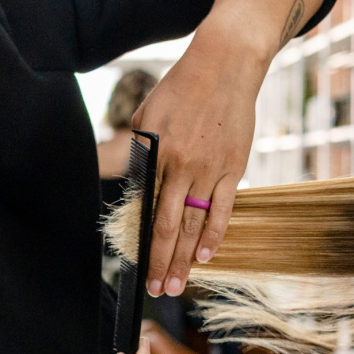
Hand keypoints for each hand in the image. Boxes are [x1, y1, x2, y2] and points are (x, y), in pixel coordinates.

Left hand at [131, 0, 322, 295]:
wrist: (225, 64)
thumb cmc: (180, 88)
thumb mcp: (146, 116)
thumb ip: (134, 152)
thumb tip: (120, 180)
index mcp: (155, 153)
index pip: (145, 208)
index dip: (141, 240)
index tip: (136, 266)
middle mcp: (181, 165)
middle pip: (168, 225)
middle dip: (162, 261)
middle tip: (158, 289)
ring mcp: (210, 169)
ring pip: (195, 224)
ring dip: (186, 258)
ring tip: (179, 284)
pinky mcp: (234, 168)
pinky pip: (223, 209)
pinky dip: (214, 235)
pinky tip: (206, 257)